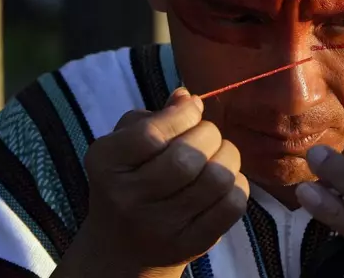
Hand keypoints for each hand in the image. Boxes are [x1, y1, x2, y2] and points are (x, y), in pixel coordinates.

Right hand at [54, 88, 248, 277]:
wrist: (121, 246)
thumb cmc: (128, 178)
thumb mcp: (125, 143)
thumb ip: (156, 116)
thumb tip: (187, 97)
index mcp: (106, 163)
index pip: (152, 133)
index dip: (183, 115)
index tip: (193, 110)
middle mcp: (129, 198)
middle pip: (188, 156)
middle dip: (209, 135)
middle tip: (206, 136)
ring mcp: (161, 226)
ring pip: (217, 178)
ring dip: (228, 157)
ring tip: (218, 156)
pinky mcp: (192, 243)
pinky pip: (232, 204)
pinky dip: (237, 184)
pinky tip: (224, 182)